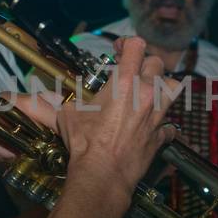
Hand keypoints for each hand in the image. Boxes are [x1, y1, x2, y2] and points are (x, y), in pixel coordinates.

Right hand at [58, 37, 179, 197]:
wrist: (102, 174)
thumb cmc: (85, 144)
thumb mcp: (68, 114)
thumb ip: (62, 100)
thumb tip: (44, 99)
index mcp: (124, 83)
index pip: (136, 46)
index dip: (127, 43)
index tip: (120, 49)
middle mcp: (146, 94)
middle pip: (157, 63)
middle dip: (144, 63)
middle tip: (132, 71)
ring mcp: (157, 115)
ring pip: (173, 87)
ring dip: (162, 86)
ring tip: (150, 91)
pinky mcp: (161, 135)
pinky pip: (171, 125)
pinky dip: (164, 124)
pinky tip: (153, 127)